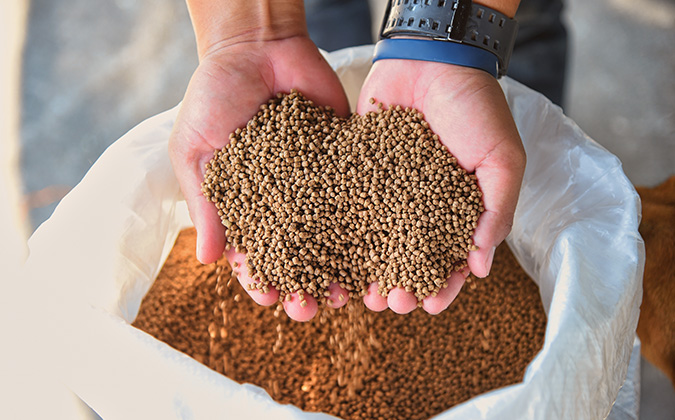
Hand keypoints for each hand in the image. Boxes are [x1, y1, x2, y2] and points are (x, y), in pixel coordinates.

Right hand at [168, 36, 350, 320]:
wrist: (255, 46)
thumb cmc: (214, 96)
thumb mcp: (197, 150)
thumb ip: (206, 202)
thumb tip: (208, 260)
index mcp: (247, 204)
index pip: (254, 252)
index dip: (260, 278)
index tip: (268, 296)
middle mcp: (285, 201)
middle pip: (297, 254)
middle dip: (302, 284)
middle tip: (310, 309)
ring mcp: (317, 183)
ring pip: (331, 234)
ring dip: (337, 267)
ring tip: (346, 294)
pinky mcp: (344, 160)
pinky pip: (356, 194)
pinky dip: (365, 223)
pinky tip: (373, 248)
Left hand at [357, 59, 525, 314]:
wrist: (433, 58)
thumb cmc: (476, 107)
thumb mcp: (502, 159)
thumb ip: (497, 210)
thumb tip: (481, 266)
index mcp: (458, 208)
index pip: (451, 258)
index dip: (442, 285)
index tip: (429, 306)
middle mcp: (421, 205)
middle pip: (408, 256)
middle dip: (401, 284)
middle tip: (391, 302)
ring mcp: (388, 190)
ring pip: (376, 240)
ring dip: (369, 269)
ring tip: (361, 293)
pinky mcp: (359, 170)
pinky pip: (350, 206)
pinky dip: (341, 231)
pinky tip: (332, 254)